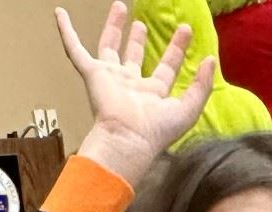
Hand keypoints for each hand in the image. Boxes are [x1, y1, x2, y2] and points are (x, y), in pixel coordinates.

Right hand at [60, 3, 216, 180]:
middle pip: (134, 57)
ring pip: (110, 48)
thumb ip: (202, 85)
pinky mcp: (92, 75)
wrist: (127, 139)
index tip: (185, 30)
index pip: (166, 67)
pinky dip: (66, 32)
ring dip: (114, 28)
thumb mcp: (189, 108)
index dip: (176, 49)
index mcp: (152, 94)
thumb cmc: (156, 131)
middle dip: (138, 40)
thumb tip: (210, 60)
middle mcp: (130, 85)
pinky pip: (75, 49)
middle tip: (143, 23)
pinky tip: (61, 15)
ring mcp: (110, 79)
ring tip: (120, 7)